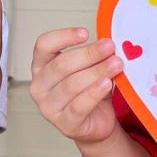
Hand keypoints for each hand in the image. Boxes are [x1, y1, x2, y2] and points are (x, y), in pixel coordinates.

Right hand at [30, 28, 124, 147]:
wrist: (96, 123)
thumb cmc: (88, 91)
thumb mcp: (87, 68)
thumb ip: (93, 56)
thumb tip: (108, 43)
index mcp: (41, 67)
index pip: (44, 45)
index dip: (64, 36)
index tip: (86, 33)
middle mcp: (40, 86)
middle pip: (61, 64)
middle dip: (89, 54)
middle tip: (110, 47)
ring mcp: (49, 107)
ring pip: (72, 84)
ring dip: (97, 71)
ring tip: (116, 64)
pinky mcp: (64, 124)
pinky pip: (79, 106)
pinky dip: (94, 93)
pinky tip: (106, 84)